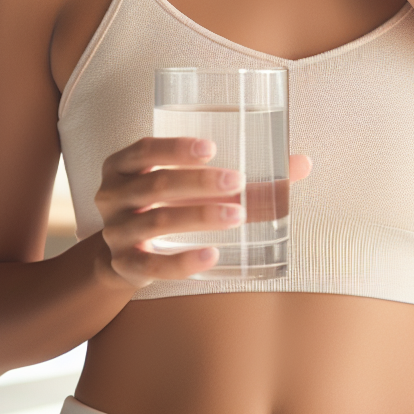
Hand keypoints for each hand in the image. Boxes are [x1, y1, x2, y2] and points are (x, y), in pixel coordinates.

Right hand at [95, 137, 311, 288]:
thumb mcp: (184, 184)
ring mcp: (115, 233)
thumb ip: (237, 173)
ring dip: (198, 216)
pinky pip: (154, 266)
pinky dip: (184, 261)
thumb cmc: (164, 205)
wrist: (120, 255)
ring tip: (237, 215)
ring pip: (156, 221)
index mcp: (122, 165)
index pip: (145, 149)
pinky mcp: (124, 266)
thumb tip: (302, 163)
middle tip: (236, 182)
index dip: (176, 147)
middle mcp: (111, 195)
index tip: (213, 147)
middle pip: (154, 184)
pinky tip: (212, 255)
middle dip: (197, 182)